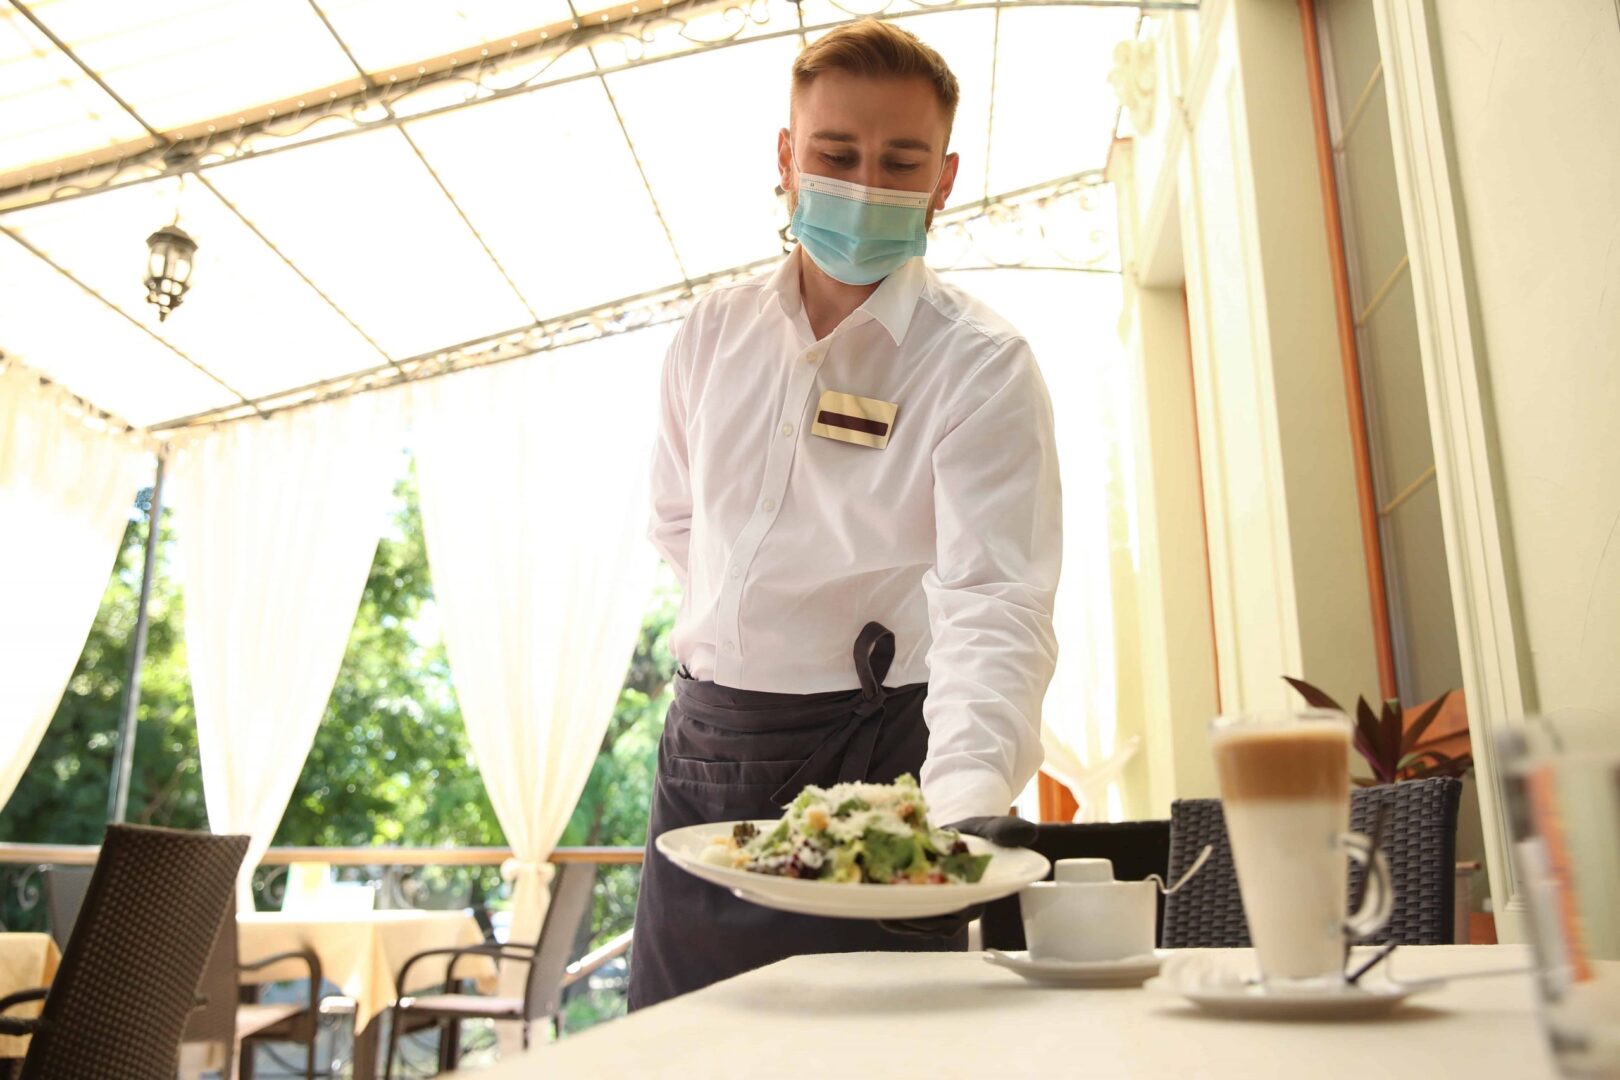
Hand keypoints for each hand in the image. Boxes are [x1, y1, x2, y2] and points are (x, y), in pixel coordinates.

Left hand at [878, 815, 1037, 937]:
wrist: (962, 832)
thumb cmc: (978, 833)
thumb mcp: (991, 826)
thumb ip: (1006, 830)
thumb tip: (1028, 833)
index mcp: (977, 897)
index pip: (955, 912)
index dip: (935, 911)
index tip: (914, 903)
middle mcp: (957, 911)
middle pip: (929, 922)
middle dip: (906, 915)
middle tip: (883, 903)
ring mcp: (938, 913)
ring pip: (913, 922)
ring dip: (892, 913)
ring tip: (871, 900)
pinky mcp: (921, 907)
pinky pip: (903, 916)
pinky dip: (886, 908)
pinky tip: (870, 897)